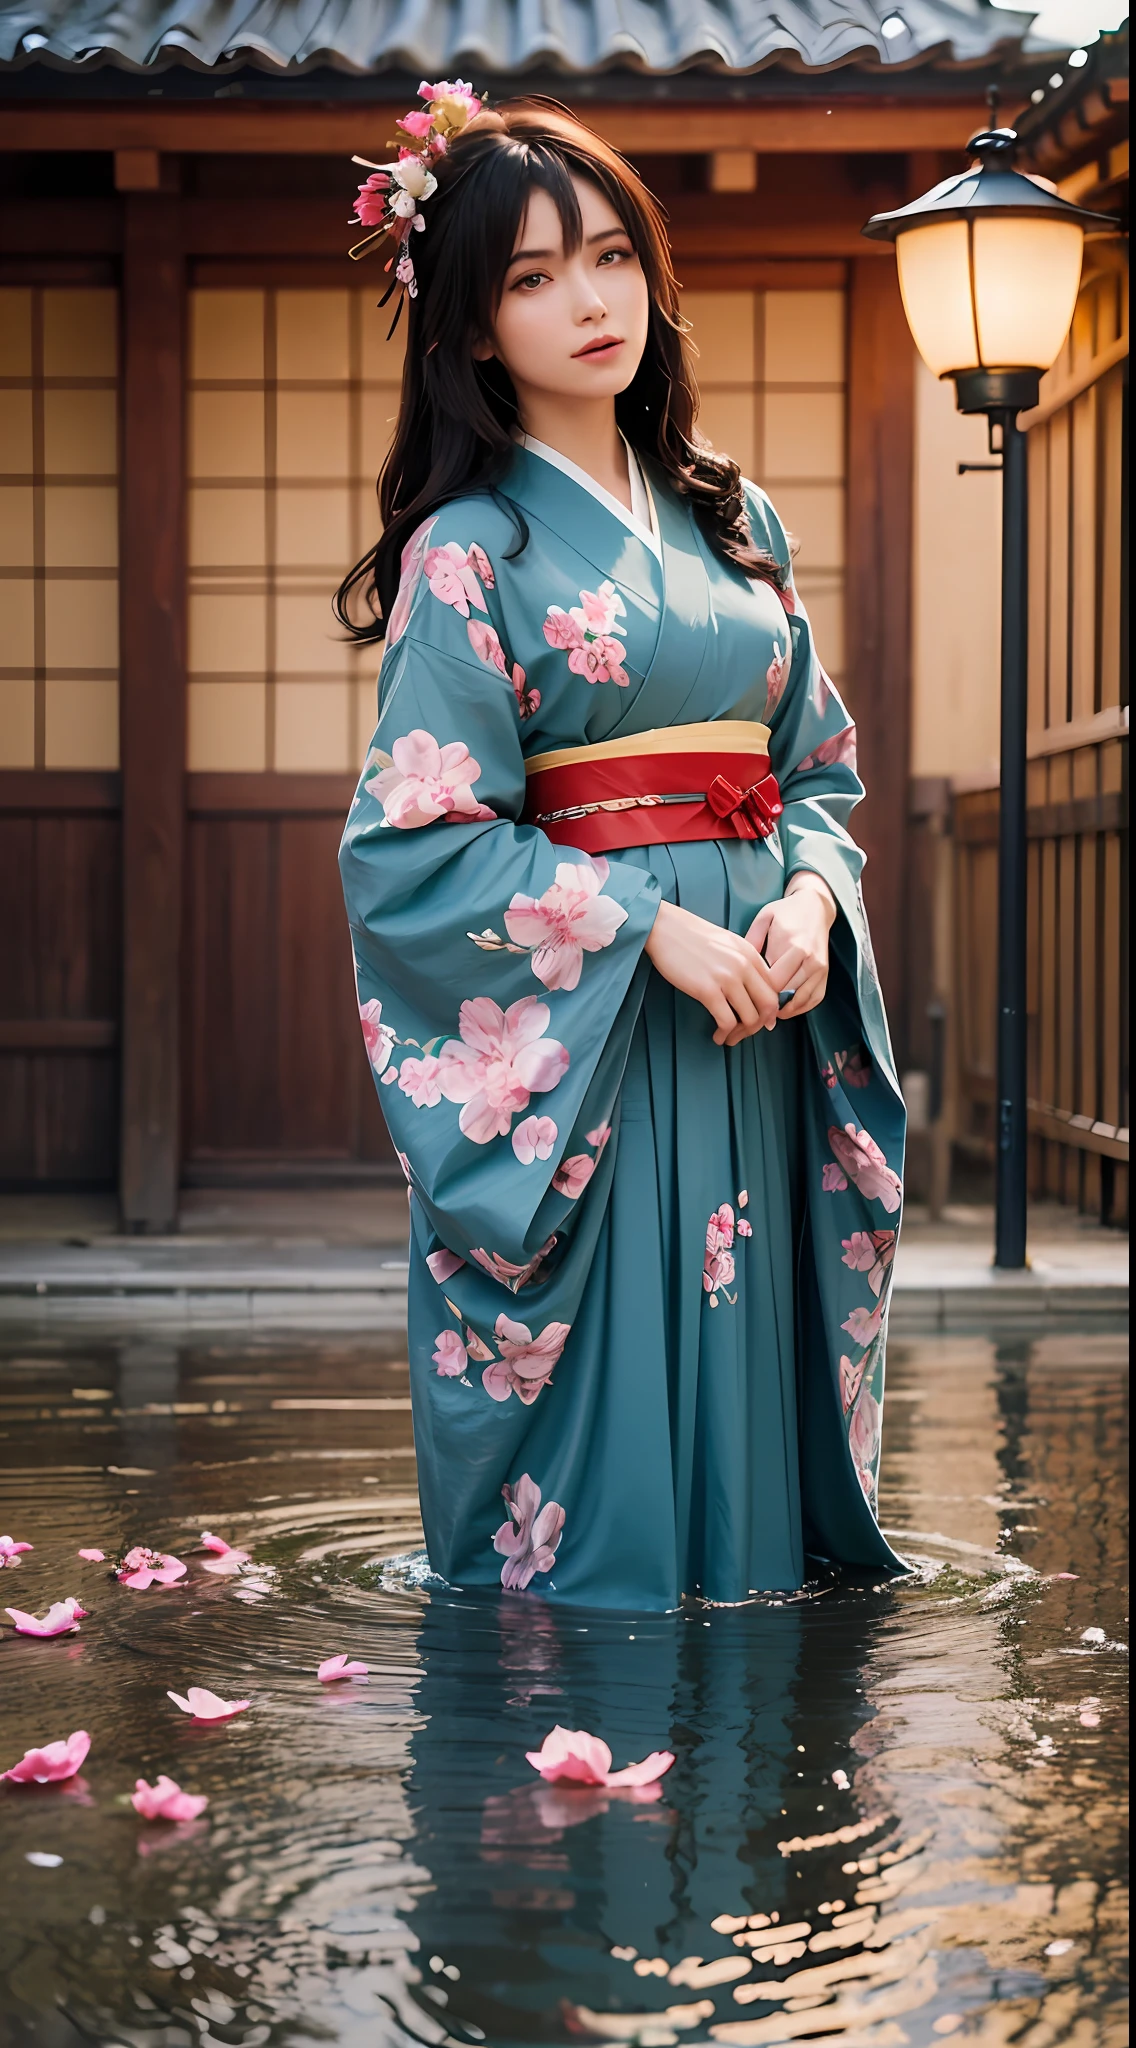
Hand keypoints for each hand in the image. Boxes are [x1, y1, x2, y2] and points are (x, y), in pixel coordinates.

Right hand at [645, 900, 780, 1045]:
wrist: (666, 927)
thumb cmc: (692, 936)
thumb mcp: (728, 943)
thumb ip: (745, 963)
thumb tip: (752, 990)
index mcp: (751, 954)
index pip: (774, 988)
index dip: (770, 1010)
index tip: (761, 1020)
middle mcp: (744, 966)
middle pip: (768, 1006)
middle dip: (760, 1025)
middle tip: (746, 1032)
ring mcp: (727, 978)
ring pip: (750, 1018)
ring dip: (741, 1034)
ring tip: (730, 1037)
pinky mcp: (707, 990)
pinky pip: (726, 1021)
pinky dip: (724, 1033)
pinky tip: (717, 1036)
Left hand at [745, 872, 835, 1019]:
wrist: (816, 907)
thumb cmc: (786, 912)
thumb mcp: (765, 918)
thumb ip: (752, 940)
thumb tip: (740, 965)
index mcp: (795, 947)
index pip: (774, 982)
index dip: (758, 992)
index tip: (744, 997)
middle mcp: (810, 961)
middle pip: (787, 994)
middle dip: (768, 1006)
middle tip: (750, 1014)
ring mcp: (820, 970)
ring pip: (800, 1001)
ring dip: (783, 1011)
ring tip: (765, 1015)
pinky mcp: (826, 975)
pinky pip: (814, 999)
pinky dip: (800, 1008)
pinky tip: (785, 1010)